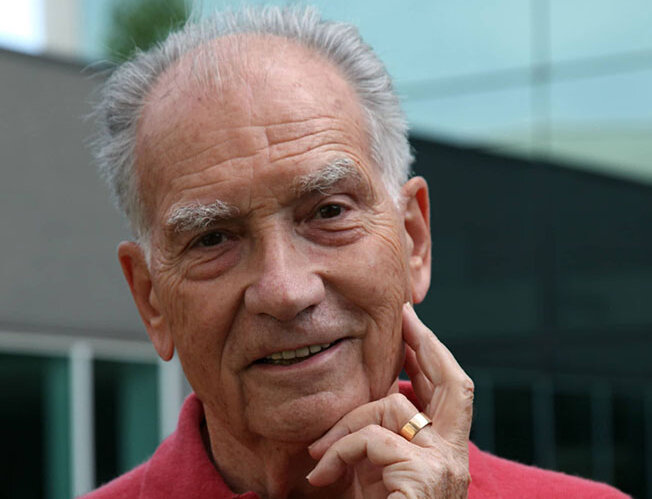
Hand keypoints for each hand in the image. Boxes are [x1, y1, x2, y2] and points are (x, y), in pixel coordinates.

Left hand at [307, 303, 473, 497]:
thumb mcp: (373, 474)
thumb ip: (376, 437)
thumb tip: (369, 395)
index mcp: (444, 452)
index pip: (448, 391)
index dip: (431, 354)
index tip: (411, 324)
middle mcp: (456, 457)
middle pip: (456, 382)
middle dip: (430, 344)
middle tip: (406, 316)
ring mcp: (446, 468)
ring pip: (395, 407)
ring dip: (347, 422)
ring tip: (318, 453)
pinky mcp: (425, 479)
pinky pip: (373, 439)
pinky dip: (340, 450)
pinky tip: (321, 475)